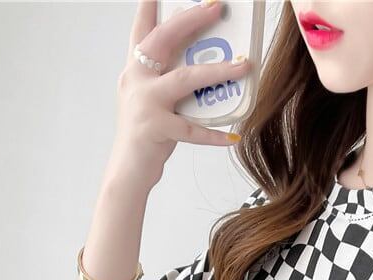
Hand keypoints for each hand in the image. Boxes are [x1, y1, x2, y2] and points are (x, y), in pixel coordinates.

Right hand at [110, 0, 252, 190]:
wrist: (127, 171)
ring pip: (185, 78)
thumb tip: (207, 67)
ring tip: (244, 66)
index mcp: (136, 70)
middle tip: (216, 7)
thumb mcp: (155, 100)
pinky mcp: (155, 128)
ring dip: (217, 71)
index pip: (143, 30)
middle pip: (164, 39)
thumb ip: (172, 81)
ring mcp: (145, 103)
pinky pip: (192, 129)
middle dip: (191, 20)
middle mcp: (136, 79)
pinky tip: (233, 137)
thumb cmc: (147, 135)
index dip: (150, 6)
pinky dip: (214, 135)